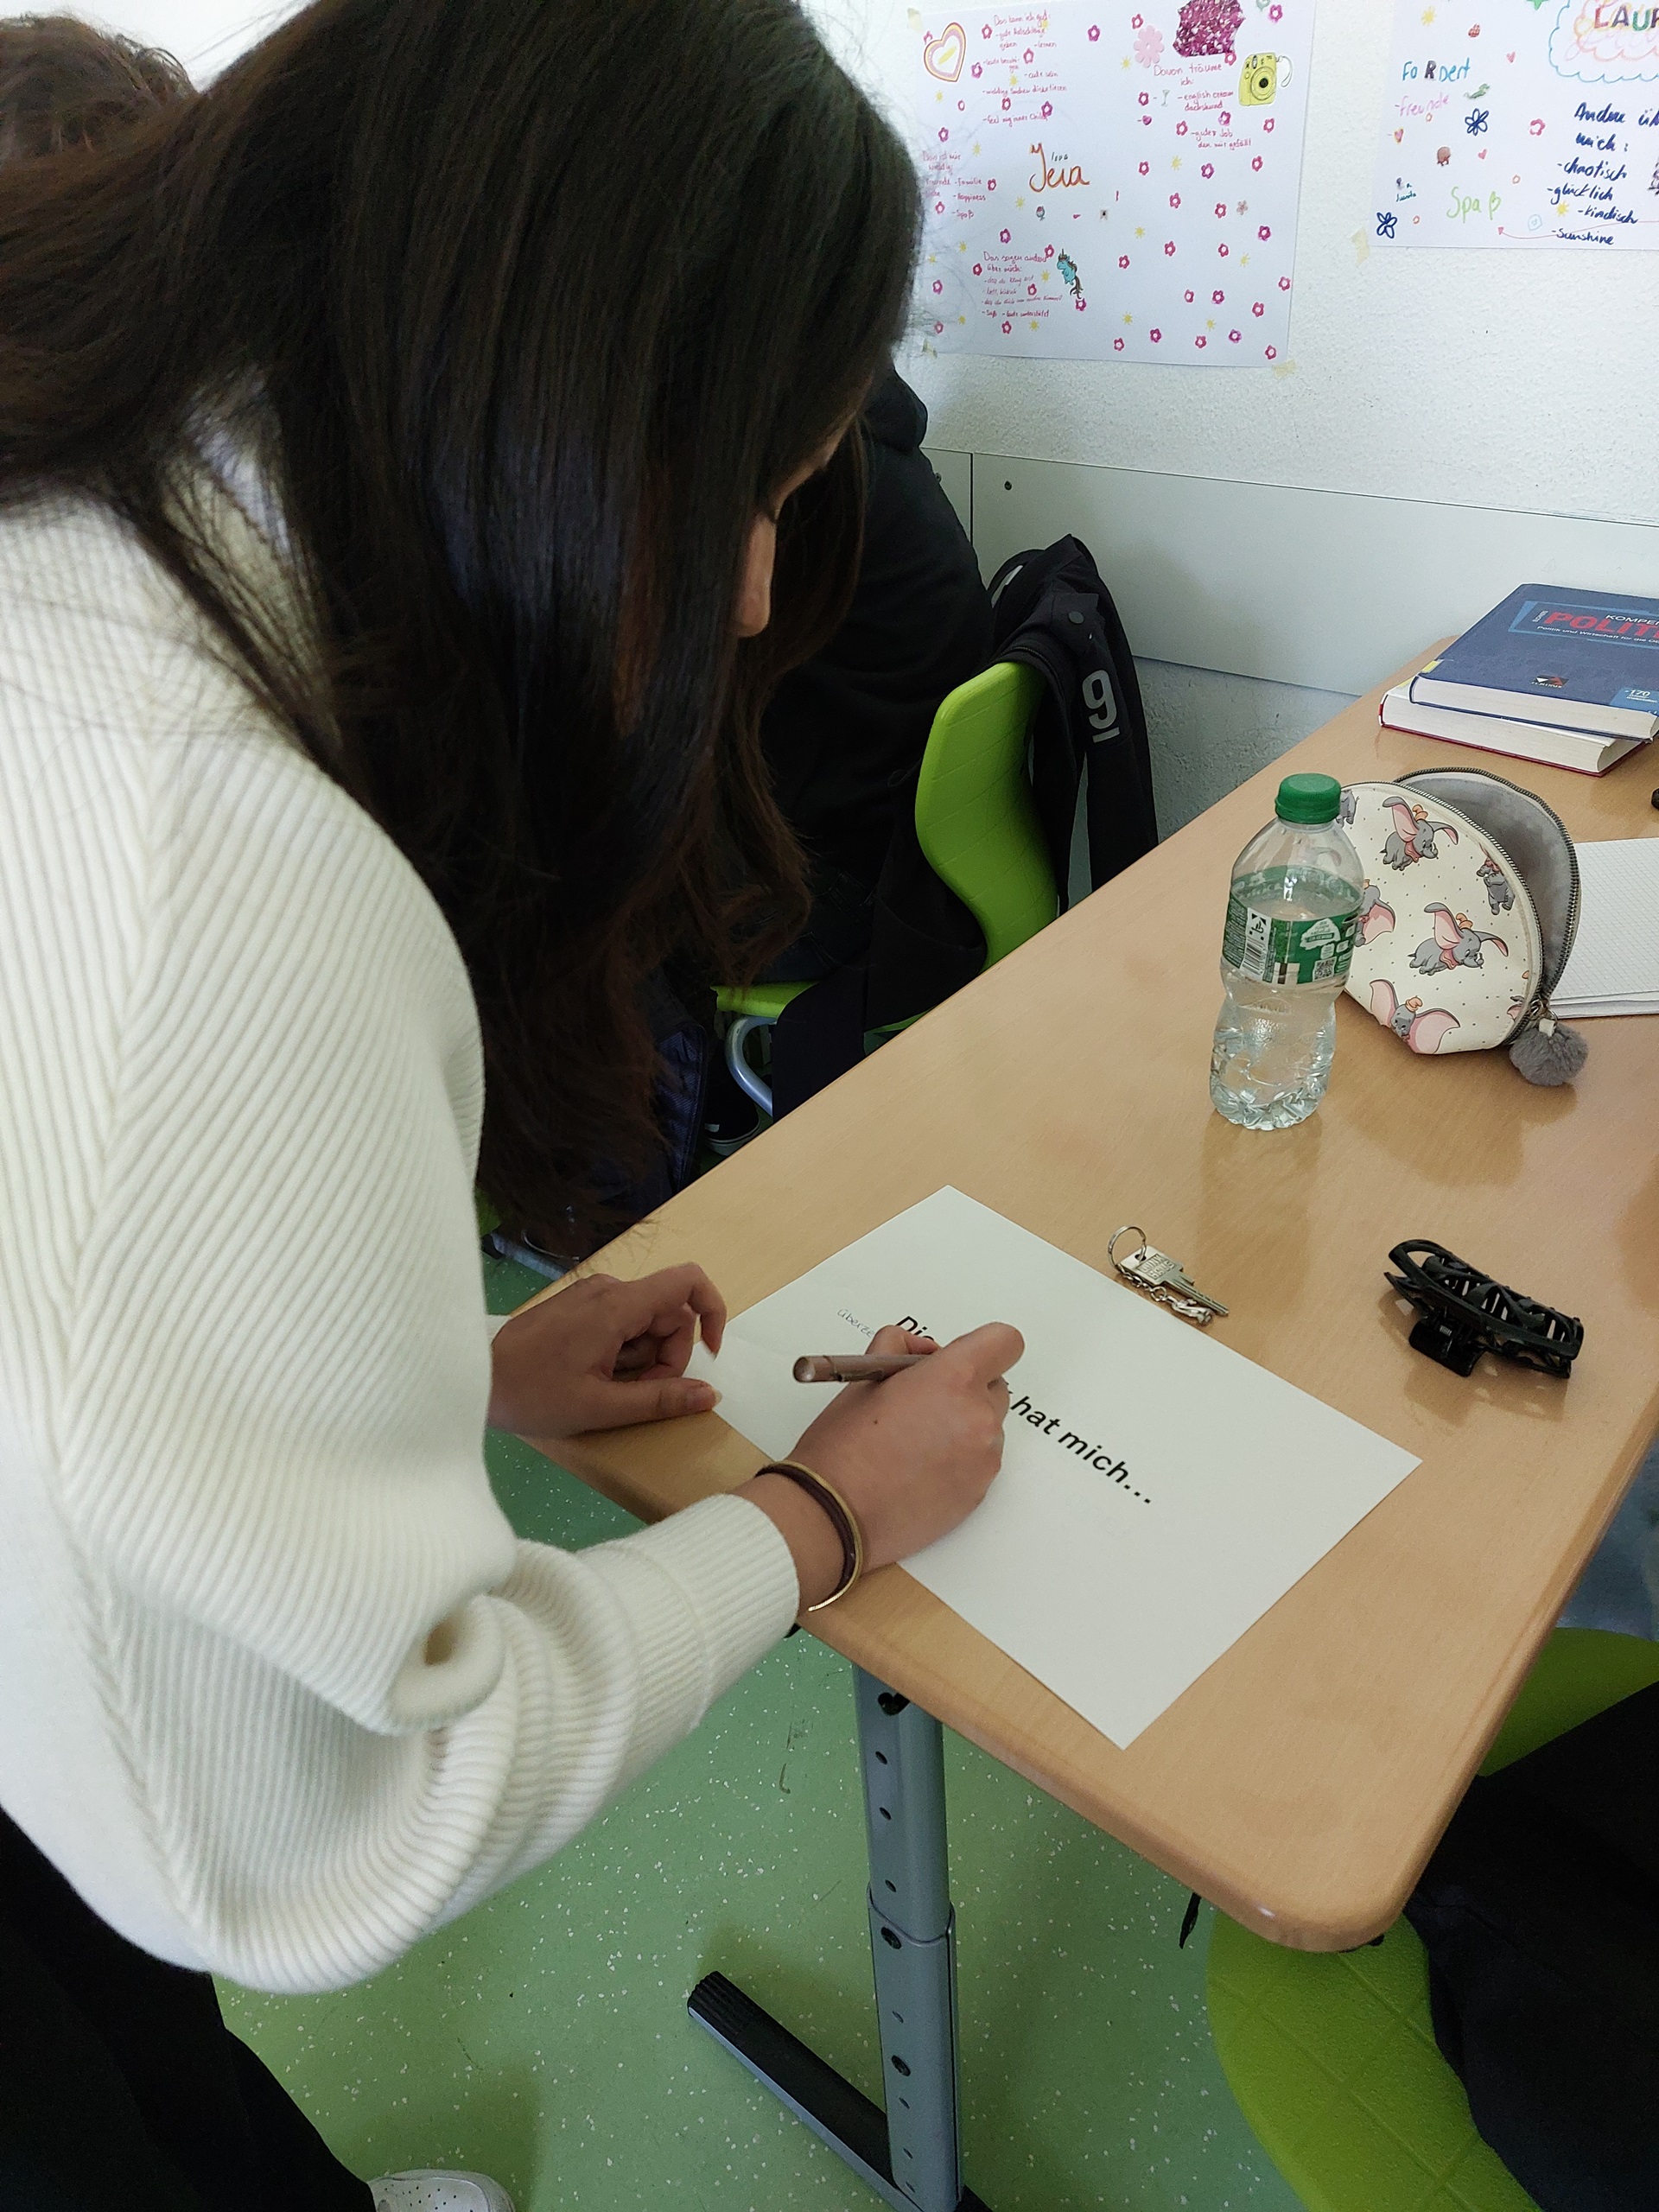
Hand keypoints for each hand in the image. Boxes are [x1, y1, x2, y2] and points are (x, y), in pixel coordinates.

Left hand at [487, 1266, 725, 1435]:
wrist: (470, 1379)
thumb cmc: (531, 1394)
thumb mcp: (601, 1406)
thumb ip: (660, 1400)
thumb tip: (709, 1395)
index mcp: (616, 1304)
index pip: (688, 1281)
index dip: (713, 1313)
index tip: (710, 1355)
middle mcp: (608, 1289)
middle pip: (669, 1312)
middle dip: (668, 1357)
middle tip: (638, 1394)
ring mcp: (591, 1295)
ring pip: (645, 1321)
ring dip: (643, 1359)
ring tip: (607, 1389)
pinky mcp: (578, 1306)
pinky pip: (621, 1323)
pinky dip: (623, 1352)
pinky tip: (595, 1377)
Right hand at [739, 1321, 1023, 1608]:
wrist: (835, 1514)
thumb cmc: (843, 1448)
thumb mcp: (864, 1376)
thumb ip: (900, 1348)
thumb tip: (923, 1352)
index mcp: (954, 1379)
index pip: (1005, 1342)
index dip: (985, 1345)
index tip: (962, 1356)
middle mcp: (979, 1417)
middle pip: (996, 1387)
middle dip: (968, 1388)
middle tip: (923, 1402)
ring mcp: (983, 1459)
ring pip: (988, 1428)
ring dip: (962, 1427)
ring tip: (913, 1443)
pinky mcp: (979, 1494)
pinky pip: (980, 1463)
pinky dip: (959, 1461)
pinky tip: (918, 1469)